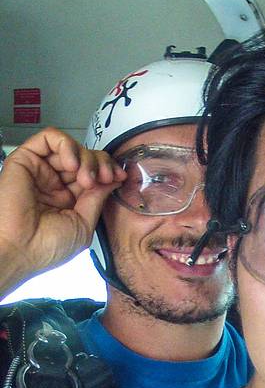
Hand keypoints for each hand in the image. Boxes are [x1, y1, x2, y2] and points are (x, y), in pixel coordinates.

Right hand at [0, 128, 124, 292]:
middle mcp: (55, 184)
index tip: (120, 177)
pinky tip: (72, 163)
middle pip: (85, 158)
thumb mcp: (84, 224)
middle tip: (106, 177)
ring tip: (87, 177)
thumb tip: (113, 180)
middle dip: (101, 164)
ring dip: (86, 157)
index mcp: (69, 200)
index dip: (109, 171)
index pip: (93, 175)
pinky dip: (66, 144)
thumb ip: (97, 199)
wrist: (21, 249)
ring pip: (70, 147)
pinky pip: (49, 138)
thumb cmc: (47, 247)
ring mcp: (41, 171)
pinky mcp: (26, 159)